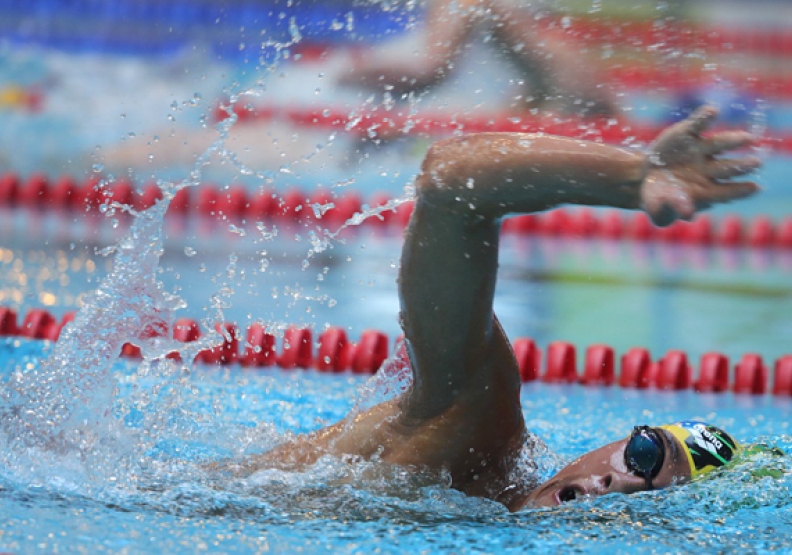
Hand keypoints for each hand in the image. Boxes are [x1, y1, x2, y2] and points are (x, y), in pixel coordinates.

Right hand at [641, 105, 760, 225]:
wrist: (644, 176)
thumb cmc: (656, 199)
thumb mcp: (657, 210)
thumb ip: (671, 211)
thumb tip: (688, 213)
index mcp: (706, 191)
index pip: (726, 191)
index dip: (739, 190)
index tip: (754, 188)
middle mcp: (708, 169)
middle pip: (728, 167)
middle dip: (742, 166)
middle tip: (757, 163)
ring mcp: (699, 150)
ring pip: (719, 143)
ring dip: (732, 141)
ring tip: (746, 138)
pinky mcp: (686, 133)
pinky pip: (697, 123)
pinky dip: (704, 117)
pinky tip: (712, 111)